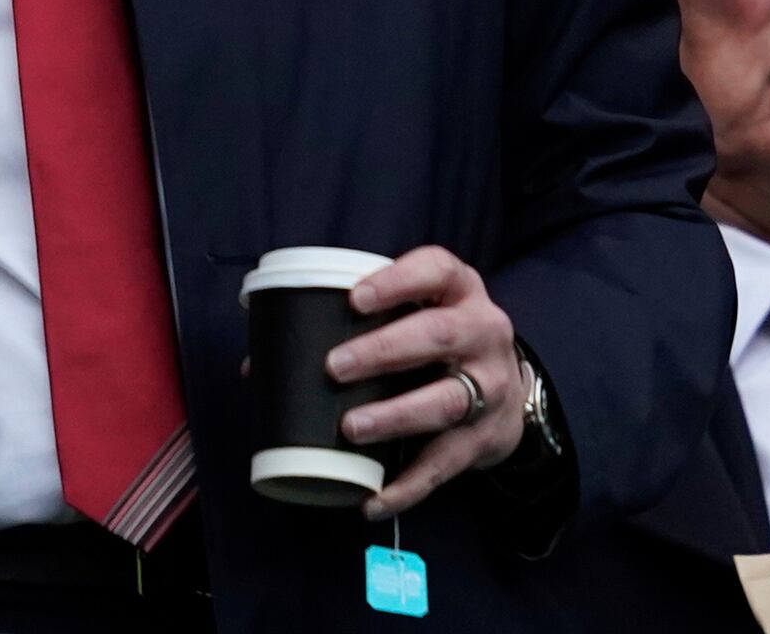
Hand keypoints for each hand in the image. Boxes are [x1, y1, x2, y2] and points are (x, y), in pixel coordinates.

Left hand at [331, 245, 531, 517]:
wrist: (508, 396)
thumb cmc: (441, 348)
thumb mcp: (420, 317)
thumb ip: (357, 327)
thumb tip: (261, 362)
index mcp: (460, 293)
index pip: (437, 271)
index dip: (398, 281)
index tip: (354, 299)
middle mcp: (483, 332)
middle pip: (441, 334)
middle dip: (386, 349)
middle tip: (335, 366)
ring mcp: (489, 386)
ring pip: (446, 400)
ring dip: (396, 414)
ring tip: (350, 428)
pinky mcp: (483, 437)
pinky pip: (444, 464)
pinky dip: (407, 485)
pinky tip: (372, 499)